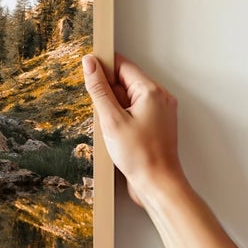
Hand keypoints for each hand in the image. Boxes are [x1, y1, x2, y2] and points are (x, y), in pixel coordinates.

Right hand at [81, 51, 185, 207]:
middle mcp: (160, 98)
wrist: (157, 184)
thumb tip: (90, 63)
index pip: (123, 66)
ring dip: (114, 109)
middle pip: (126, 82)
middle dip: (108, 94)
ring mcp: (160, 112)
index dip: (103, 67)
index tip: (87, 71)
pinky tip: (117, 136)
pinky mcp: (156, 125)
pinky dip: (122, 119)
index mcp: (151, 91)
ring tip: (111, 129)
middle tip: (102, 114)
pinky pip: (135, 113)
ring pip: (129, 99)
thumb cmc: (140, 156)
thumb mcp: (111, 120)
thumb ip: (99, 89)